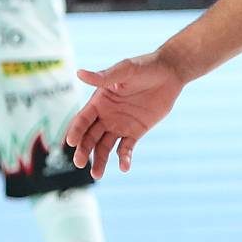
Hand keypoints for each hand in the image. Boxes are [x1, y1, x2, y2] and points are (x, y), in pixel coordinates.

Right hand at [66, 51, 187, 177]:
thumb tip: (78, 73)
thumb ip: (103, 77)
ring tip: (97, 174)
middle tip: (79, 163)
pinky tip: (124, 167)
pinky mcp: (135, 132)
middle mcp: (105, 116)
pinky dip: (123, 158)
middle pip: (90, 137)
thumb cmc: (145, 67)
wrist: (170, 73)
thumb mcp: (125, 71)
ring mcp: (120, 125)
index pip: (82, 119)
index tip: (71, 142)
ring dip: (99, 160)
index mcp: (98, 102)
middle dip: (83, 150)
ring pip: (104, 147)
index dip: (76, 130)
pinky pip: (126, 148)